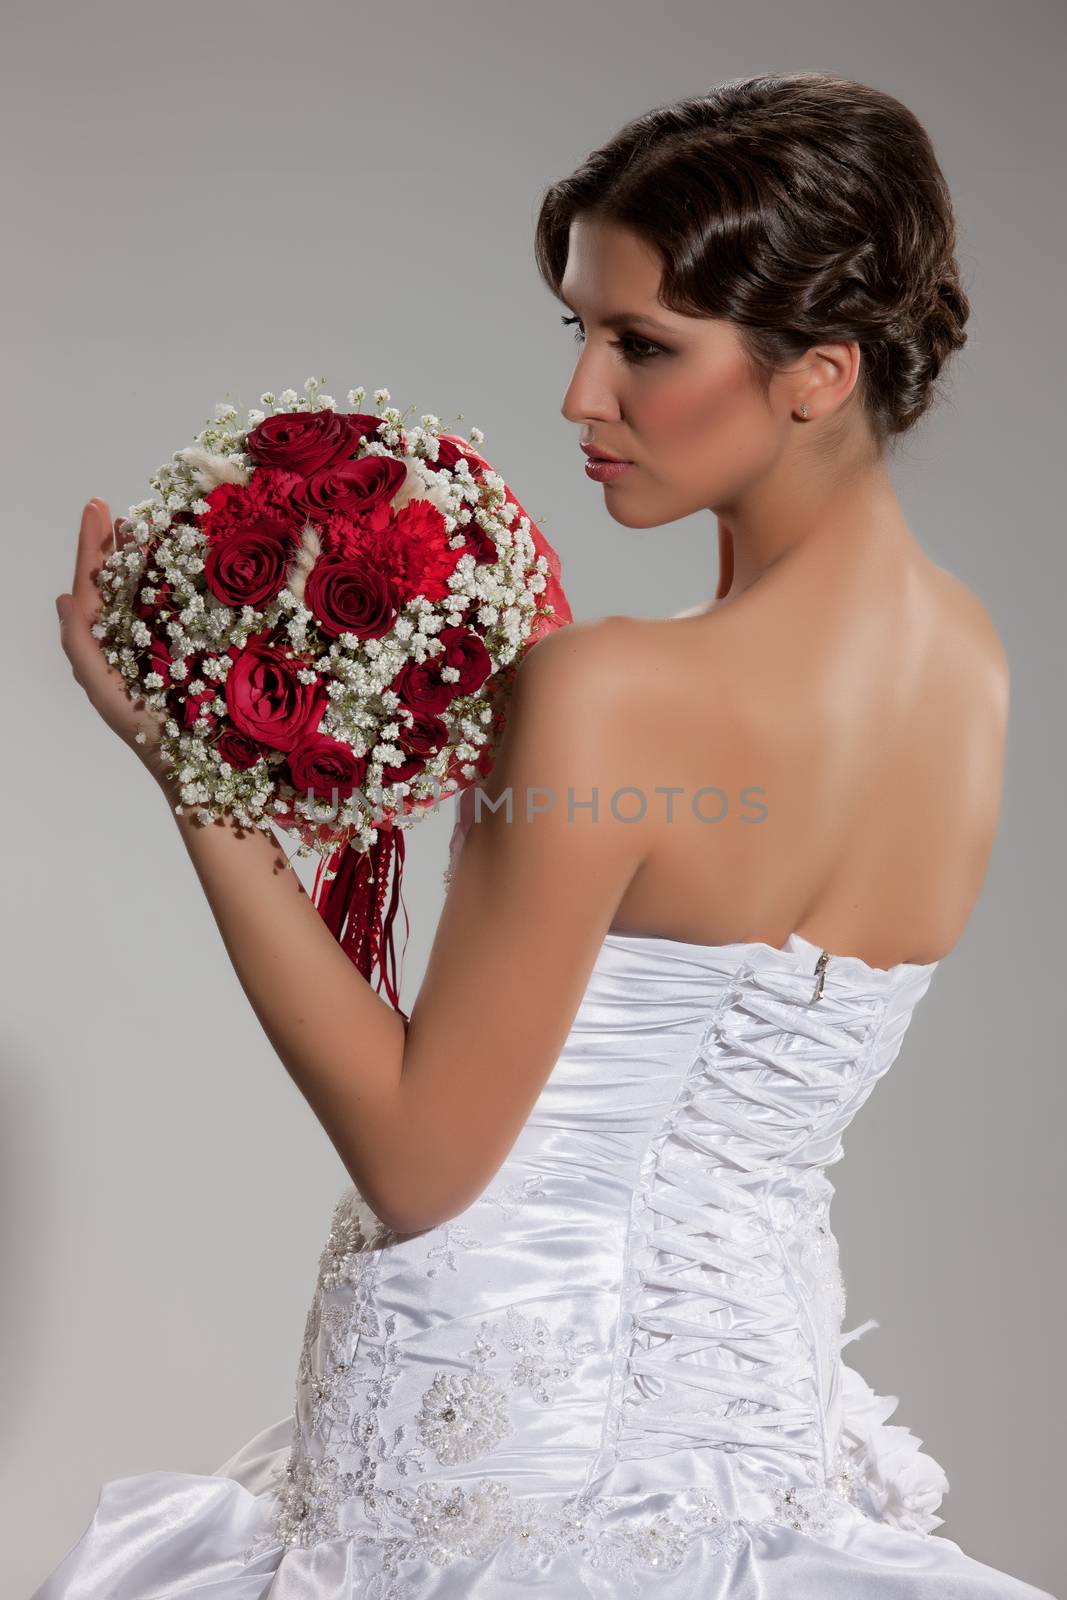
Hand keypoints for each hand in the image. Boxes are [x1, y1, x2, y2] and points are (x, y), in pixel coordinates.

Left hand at [55, 499, 170, 784]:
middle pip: (118, 580)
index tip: (97, 507)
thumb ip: (79, 645)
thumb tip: (63, 597)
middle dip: (115, 544)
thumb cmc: (145, 732)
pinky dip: (182, 579)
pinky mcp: (196, 645)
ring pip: (149, 588)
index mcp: (103, 645)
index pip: (91, 586)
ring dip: (146, 554)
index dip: (91, 546)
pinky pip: (184, 604)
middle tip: (118, 508)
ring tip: (144, 524)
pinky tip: (184, 558)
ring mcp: (164, 639)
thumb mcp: (101, 687)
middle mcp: (130, 637)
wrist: (196, 761)